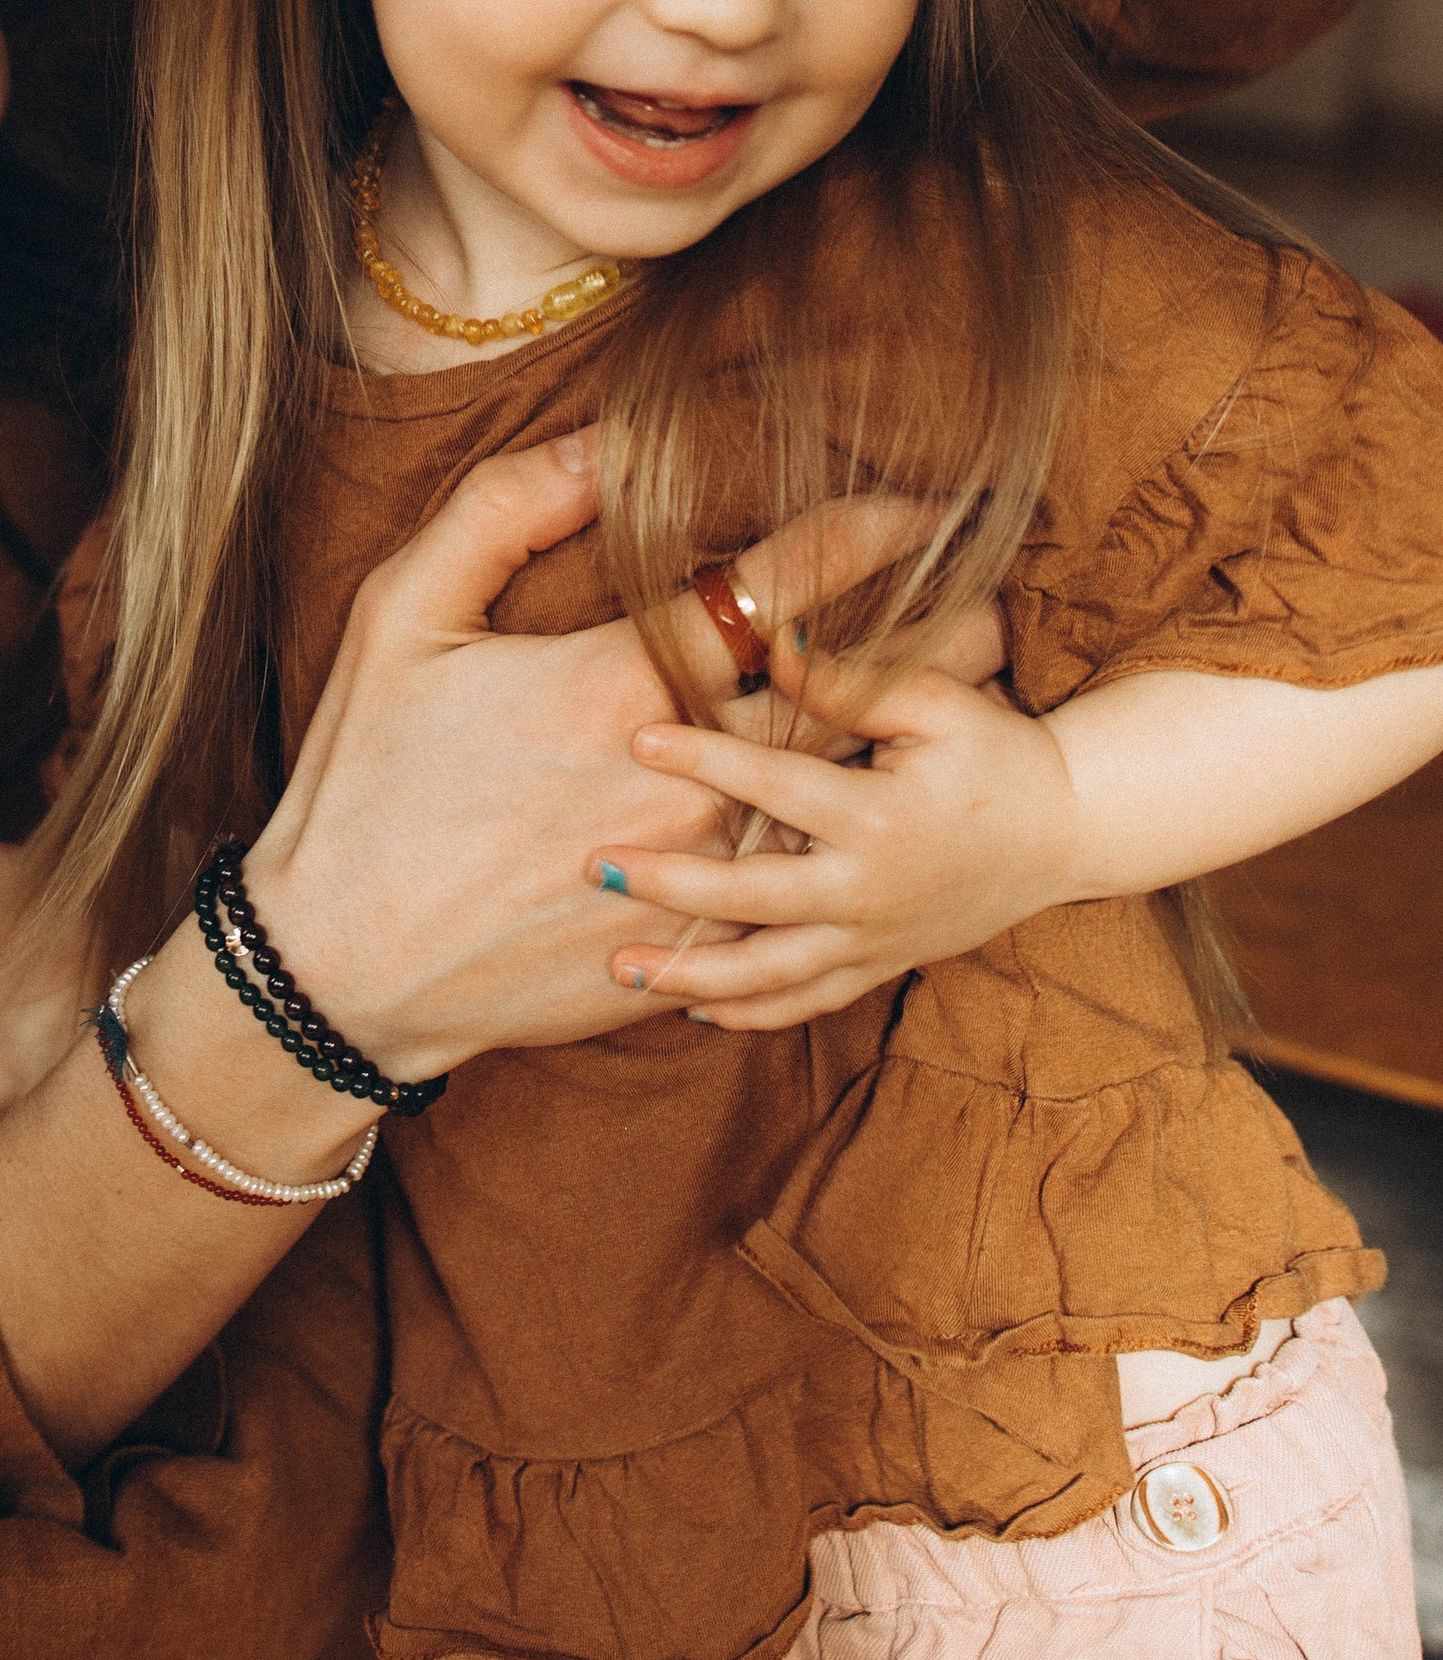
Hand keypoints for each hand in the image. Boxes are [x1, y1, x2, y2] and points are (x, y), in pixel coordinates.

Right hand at [243, 447, 939, 1078]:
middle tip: (996, 589)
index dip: (859, 537)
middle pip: (847, 690)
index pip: (777, 588)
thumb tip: (605, 446)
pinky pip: (803, 880)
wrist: (345, 965)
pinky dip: (859, 830)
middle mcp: (683, 776)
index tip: (915, 505)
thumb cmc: (365, 781)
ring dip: (915, 730)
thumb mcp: (403, 614)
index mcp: (620, 682)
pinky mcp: (697, 948)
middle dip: (928, 633)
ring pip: (843, 785)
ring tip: (981, 682)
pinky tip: (894, 802)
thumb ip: (506, 509)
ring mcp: (698, 871)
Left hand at [597, 657, 1080, 1027]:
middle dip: (669, 886)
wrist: (1066, 832)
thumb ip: (853, 682)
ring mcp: (874, 939)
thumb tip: (777, 647)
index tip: (637, 738)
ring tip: (616, 968)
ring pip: (770, 973)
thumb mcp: (936, 704)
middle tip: (593, 867)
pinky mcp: (880, 966)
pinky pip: (806, 1003)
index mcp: (880, 816)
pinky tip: (690, 1007)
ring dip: (690, 975)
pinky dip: (750, 1012)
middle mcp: (869, 890)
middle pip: (753, 898)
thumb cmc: (995, 753)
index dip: (705, 759)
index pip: (776, 784)